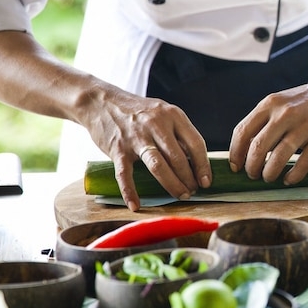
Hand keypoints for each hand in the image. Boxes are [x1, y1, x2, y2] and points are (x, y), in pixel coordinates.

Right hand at [85, 92, 211, 210]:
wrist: (101, 101)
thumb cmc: (138, 112)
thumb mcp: (163, 114)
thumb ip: (178, 134)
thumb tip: (195, 162)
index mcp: (173, 115)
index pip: (196, 143)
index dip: (203, 165)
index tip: (206, 181)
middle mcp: (156, 124)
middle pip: (178, 158)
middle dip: (189, 179)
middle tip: (192, 192)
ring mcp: (136, 137)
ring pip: (158, 166)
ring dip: (172, 184)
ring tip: (180, 195)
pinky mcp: (117, 148)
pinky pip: (125, 174)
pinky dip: (130, 192)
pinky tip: (136, 205)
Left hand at [228, 81, 307, 185]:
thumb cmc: (306, 102)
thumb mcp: (281, 103)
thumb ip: (265, 121)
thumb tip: (246, 151)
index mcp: (270, 104)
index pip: (243, 132)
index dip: (236, 153)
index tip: (235, 167)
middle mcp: (285, 114)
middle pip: (258, 147)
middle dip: (251, 167)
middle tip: (253, 175)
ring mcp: (305, 126)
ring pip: (279, 157)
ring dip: (270, 173)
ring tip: (269, 178)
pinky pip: (303, 163)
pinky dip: (293, 176)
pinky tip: (289, 179)